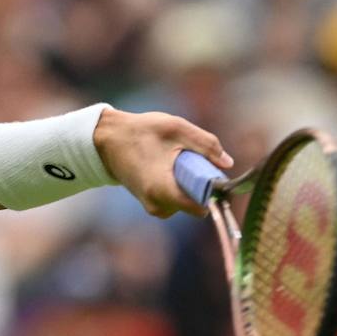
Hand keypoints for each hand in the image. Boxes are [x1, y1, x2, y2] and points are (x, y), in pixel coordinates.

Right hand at [94, 108, 232, 217]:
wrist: (108, 139)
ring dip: (189, 184)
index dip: (213, 192)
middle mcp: (157, 205)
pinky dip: (179, 186)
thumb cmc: (141, 132)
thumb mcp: (176, 128)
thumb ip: (206, 144)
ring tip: (174, 160)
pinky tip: (168, 167)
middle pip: (195, 204)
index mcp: (162, 189)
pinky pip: (176, 201)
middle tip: (189, 159)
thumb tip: (228, 163)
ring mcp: (153, 207)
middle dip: (200, 184)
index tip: (213, 174)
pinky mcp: (151, 204)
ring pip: (186, 203)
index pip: (199, 208)